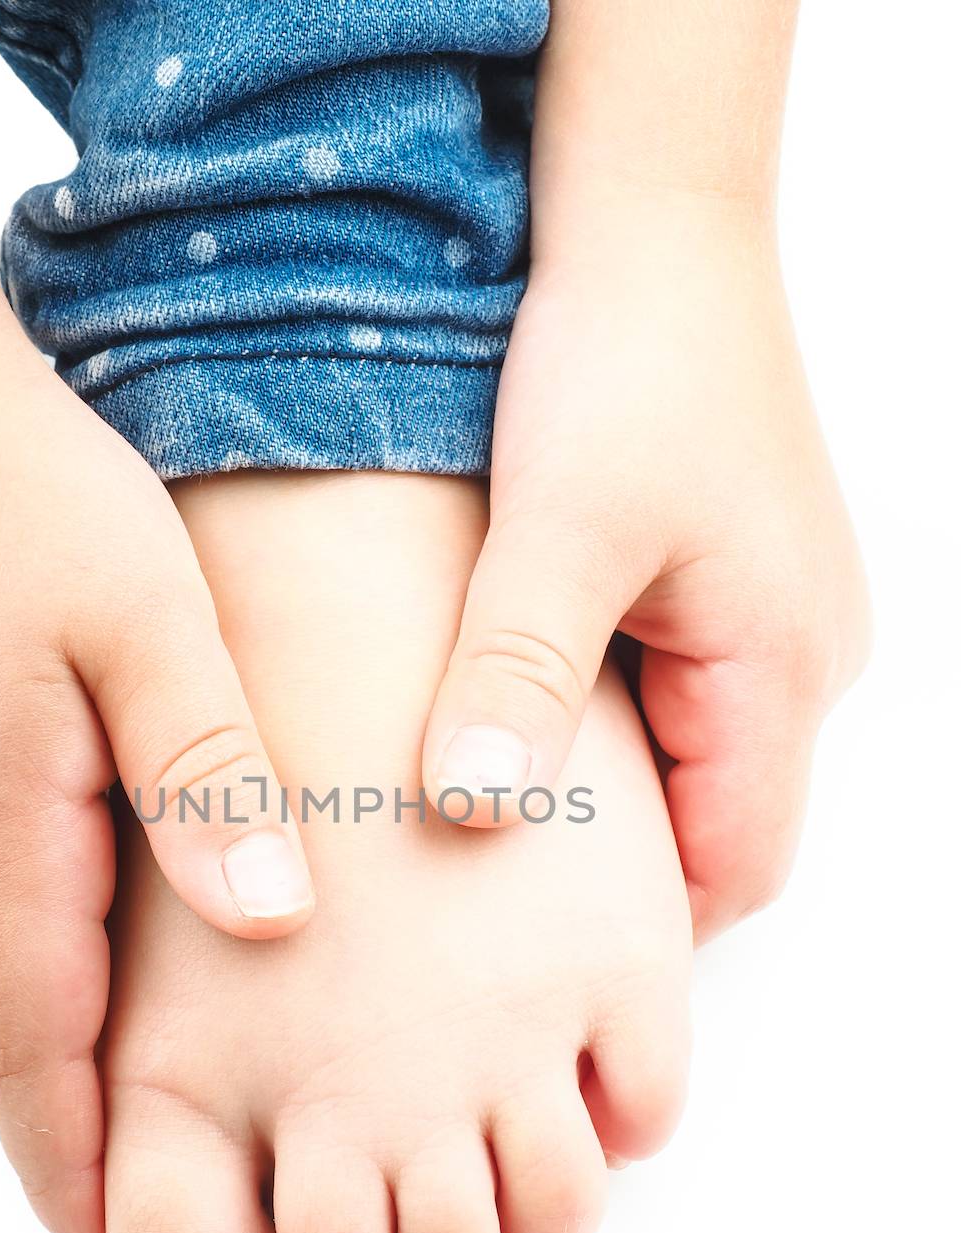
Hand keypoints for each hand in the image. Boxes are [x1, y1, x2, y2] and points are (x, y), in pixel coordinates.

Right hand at [0, 335, 313, 1232]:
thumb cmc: (21, 500)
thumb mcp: (145, 627)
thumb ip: (206, 780)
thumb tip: (269, 926)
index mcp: (8, 837)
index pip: (38, 1057)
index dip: (89, 1174)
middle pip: (25, 1047)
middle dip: (93, 1155)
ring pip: (26, 985)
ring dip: (90, 1075)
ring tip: (186, 1138)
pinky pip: (30, 912)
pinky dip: (85, 984)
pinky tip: (157, 980)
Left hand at [420, 198, 869, 938]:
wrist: (656, 226)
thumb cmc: (630, 358)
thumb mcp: (560, 527)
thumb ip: (520, 673)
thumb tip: (478, 812)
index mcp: (781, 668)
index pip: (737, 865)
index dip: (646, 934)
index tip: (538, 963)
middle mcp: (797, 656)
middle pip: (720, 823)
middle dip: (620, 876)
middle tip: (497, 913)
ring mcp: (768, 616)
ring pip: (692, 760)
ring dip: (608, 797)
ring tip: (494, 823)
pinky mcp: (725, 579)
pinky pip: (677, 693)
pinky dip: (607, 727)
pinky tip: (520, 718)